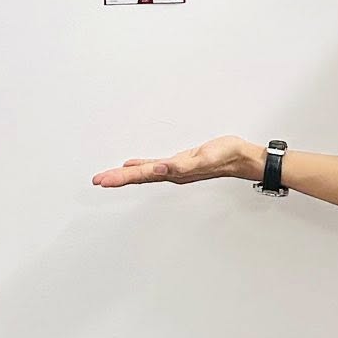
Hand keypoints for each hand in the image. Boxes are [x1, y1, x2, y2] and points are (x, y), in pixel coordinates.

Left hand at [92, 135, 262, 188]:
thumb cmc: (225, 156)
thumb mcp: (203, 158)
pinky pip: (154, 166)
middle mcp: (171, 173)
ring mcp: (174, 169)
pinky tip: (134, 165)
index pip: (141, 176)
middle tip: (97, 180)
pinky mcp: (180, 162)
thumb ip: (181, 166)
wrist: (240, 157)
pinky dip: (141, 166)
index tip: (103, 181)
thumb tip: (159, 169)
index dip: (121, 178)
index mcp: (173, 173)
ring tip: (108, 177)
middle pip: (138, 177)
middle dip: (117, 179)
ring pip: (144, 173)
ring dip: (125, 175)